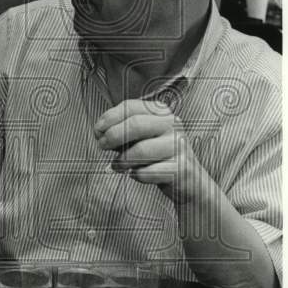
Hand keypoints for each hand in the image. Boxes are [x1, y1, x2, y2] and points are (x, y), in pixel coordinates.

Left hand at [93, 99, 209, 202]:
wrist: (189, 180)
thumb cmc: (159, 157)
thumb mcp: (141, 138)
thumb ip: (122, 131)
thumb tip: (100, 131)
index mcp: (161, 113)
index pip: (130, 107)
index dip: (109, 118)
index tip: (97, 130)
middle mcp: (172, 125)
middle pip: (135, 124)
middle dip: (112, 136)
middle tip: (102, 146)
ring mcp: (178, 146)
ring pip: (141, 150)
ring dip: (122, 160)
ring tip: (118, 165)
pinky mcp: (180, 168)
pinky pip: (148, 172)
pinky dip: (136, 175)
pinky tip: (136, 174)